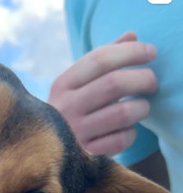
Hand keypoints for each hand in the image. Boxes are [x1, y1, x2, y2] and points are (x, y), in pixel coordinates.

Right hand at [48, 32, 157, 155]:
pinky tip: (126, 130)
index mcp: (62, 85)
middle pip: (115, 84)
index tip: (151, 53)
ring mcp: (74, 133)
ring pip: (123, 113)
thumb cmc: (67, 111)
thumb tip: (132, 37)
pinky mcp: (85, 155)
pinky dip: (131, 133)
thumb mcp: (74, 84)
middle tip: (151, 83)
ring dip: (142, 107)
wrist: (40, 151)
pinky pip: (121, 140)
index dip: (132, 52)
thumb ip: (101, 60)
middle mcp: (65, 108)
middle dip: (144, 79)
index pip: (101, 59)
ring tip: (142, 107)